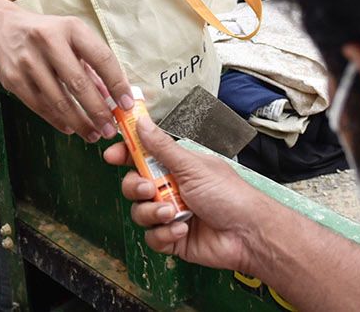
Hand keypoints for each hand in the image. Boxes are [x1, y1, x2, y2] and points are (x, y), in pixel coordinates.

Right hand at [0, 9, 130, 143]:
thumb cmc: (44, 33)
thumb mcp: (71, 37)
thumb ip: (91, 65)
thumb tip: (113, 96)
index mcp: (71, 28)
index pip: (102, 59)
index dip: (117, 84)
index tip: (127, 105)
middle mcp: (49, 42)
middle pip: (79, 84)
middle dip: (98, 112)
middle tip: (110, 129)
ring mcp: (29, 61)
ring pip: (59, 101)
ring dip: (79, 122)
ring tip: (93, 134)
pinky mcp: (13, 79)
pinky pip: (40, 106)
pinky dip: (57, 120)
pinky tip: (70, 128)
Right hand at [102, 116, 261, 273]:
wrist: (247, 233)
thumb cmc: (229, 194)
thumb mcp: (192, 166)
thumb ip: (163, 147)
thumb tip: (142, 122)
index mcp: (176, 167)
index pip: (142, 156)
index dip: (125, 154)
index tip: (111, 155)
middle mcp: (170, 188)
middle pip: (133, 185)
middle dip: (135, 187)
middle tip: (149, 189)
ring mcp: (170, 214)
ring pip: (139, 213)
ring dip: (153, 213)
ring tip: (174, 213)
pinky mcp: (172, 238)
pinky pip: (152, 237)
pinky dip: (164, 233)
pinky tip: (182, 229)